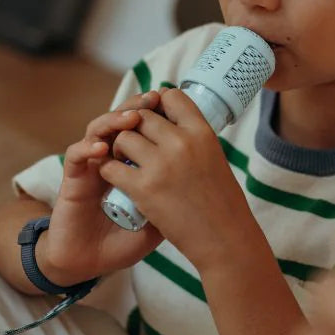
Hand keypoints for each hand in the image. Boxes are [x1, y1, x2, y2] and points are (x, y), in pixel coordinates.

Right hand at [40, 91, 164, 285]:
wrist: (88, 263)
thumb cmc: (122, 243)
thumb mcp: (159, 221)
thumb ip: (174, 198)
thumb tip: (203, 179)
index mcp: (134, 163)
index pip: (142, 127)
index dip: (155, 112)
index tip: (174, 105)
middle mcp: (111, 159)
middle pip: (121, 120)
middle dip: (137, 106)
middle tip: (151, 98)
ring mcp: (90, 167)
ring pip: (98, 130)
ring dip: (114, 120)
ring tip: (130, 119)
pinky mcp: (72, 181)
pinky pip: (76, 156)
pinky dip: (88, 148)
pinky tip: (102, 149)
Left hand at [97, 86, 250, 264]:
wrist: (224, 237)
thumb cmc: (223, 201)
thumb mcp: (214, 158)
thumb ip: (193, 140)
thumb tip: (171, 125)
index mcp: (202, 132)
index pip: (171, 96)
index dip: (158, 104)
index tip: (155, 118)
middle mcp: (181, 142)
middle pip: (142, 116)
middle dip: (134, 128)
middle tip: (135, 145)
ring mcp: (161, 164)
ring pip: (123, 138)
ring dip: (119, 149)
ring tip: (125, 162)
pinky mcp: (143, 188)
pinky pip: (111, 167)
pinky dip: (110, 171)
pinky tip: (117, 180)